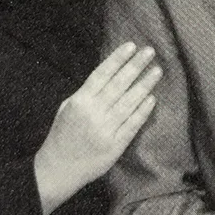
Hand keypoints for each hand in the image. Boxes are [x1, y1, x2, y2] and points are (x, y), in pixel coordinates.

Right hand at [34, 42, 160, 214]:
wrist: (58, 169)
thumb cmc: (62, 134)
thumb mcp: (67, 108)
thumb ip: (86, 93)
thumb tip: (109, 75)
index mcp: (79, 101)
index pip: (102, 74)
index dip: (117, 59)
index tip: (131, 46)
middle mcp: (93, 113)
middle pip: (119, 85)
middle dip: (136, 66)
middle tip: (151, 51)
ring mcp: (105, 130)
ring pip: (129, 103)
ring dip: (144, 85)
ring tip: (156, 71)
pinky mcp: (114, 146)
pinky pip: (132, 125)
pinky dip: (142, 111)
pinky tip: (152, 98)